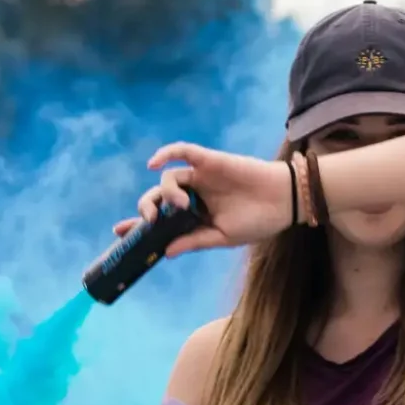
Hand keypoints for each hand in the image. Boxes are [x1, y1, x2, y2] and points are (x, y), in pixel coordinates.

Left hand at [123, 144, 291, 255]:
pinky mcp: (209, 161)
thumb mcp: (222, 237)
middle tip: (149, 220)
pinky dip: (166, 153)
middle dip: (146, 208)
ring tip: (179, 205)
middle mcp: (194, 195)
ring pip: (168, 178)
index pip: (161, 219)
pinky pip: (183, 152)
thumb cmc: (258, 222)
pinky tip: (153, 163)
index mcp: (195, 216)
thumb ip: (194, 241)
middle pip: (157, 197)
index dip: (139, 225)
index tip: (120, 233)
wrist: (284, 202)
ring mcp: (200, 177)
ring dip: (166, 192)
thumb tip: (165, 252)